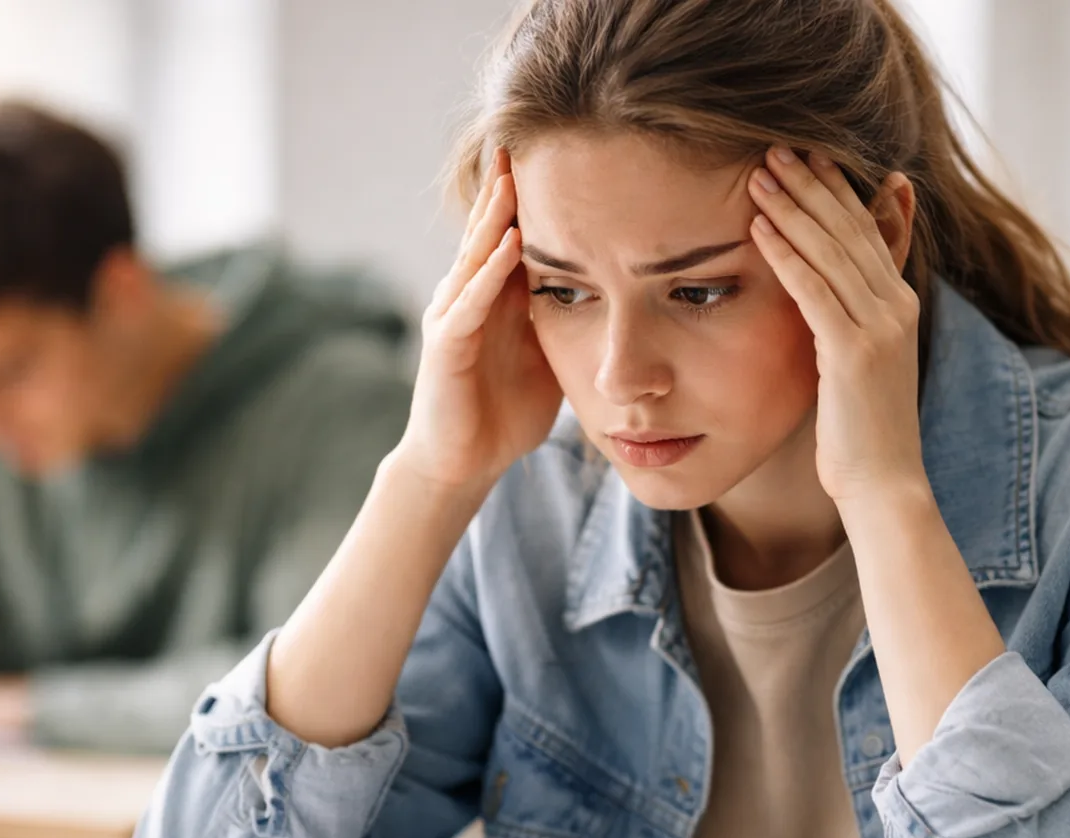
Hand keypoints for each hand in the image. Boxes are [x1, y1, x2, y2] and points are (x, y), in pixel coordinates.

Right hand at [396, 147, 562, 492]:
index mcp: (496, 298)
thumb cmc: (507, 412)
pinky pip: (467, 303)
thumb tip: (623, 298)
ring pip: (474, 257)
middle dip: (503, 190)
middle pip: (487, 233)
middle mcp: (469, 298)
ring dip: (493, 219)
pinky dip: (488, 274)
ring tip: (512, 179)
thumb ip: (571, 323)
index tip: (554, 158)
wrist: (465, 462)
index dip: (526, 200)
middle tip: (519, 142)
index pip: (511, 236)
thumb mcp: (551, 356)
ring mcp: (453, 318)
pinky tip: (508, 247)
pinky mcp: (446, 347)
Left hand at [748, 146, 923, 506]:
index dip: (836, 190)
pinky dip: (786, 255)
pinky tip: (760, 229)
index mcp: (901, 304)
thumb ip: (847, 318)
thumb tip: (824, 290)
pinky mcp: (854, 351)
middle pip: (850, 229)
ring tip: (759, 175)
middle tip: (774, 148)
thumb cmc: (863, 431)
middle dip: (812, 185)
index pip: (867, 230)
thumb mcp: (861, 363)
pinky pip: (815, 290)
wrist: (884, 484)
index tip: (806, 156)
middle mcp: (897, 307)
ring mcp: (881, 328)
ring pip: (832, 251)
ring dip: (792, 208)